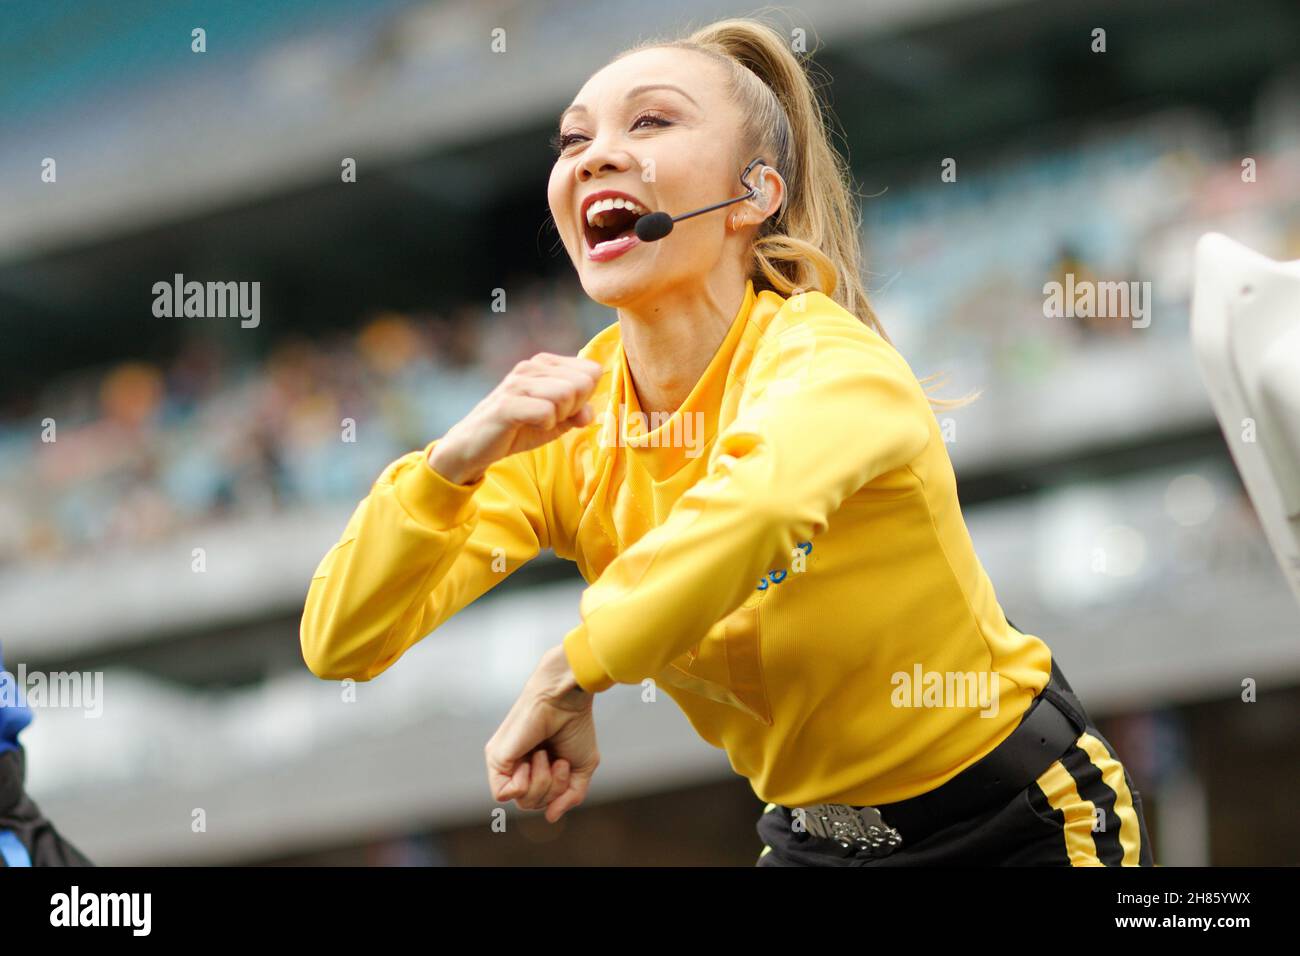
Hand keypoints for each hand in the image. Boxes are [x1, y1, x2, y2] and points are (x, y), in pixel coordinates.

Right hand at [430, 353, 604, 483]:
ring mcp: (518, 383)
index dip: (586, 396)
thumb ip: (577, 413)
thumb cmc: (517, 429)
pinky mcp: (507, 403)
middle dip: (574, 407)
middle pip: (583, 382)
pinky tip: (529, 426)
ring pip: (566, 394)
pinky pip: (546, 411)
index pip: (592, 371)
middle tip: (550, 418)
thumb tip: (590, 412)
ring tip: (539, 422)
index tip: (564, 410)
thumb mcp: (556, 421)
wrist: (474, 445)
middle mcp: (531, 366)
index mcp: (545, 364)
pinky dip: (545, 425)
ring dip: (559, 417)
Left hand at [485, 647, 597, 822]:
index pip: (541, 801)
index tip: (565, 764)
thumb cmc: (575, 727)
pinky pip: (503, 794)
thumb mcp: (581, 769)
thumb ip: (569, 797)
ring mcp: (506, 762)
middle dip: (552, 789)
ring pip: (521, 801)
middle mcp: (519, 766)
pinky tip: (529, 761)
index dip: (557, 793)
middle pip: (531, 804)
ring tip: (544, 754)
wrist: (565, 701)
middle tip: (558, 761)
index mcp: (537, 767)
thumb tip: (551, 817)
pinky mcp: (496, 757)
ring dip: (541, 782)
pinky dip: (522, 784)